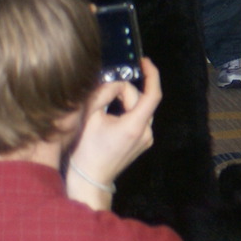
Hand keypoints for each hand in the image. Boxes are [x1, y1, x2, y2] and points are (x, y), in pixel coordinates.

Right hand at [66, 57, 159, 209]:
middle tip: (104, 93)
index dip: (151, 75)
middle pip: (142, 101)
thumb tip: (114, 82)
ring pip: (141, 110)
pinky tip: (111, 119)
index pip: (153, 94)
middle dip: (124, 93)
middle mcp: (147, 132)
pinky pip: (139, 120)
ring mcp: (147, 139)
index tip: (144, 61)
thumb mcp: (91, 117)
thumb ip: (104, 94)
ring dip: (125, 103)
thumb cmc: (88, 151)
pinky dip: (128, 113)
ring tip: (106, 108)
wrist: (90, 179)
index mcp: (135, 125)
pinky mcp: (144, 143)